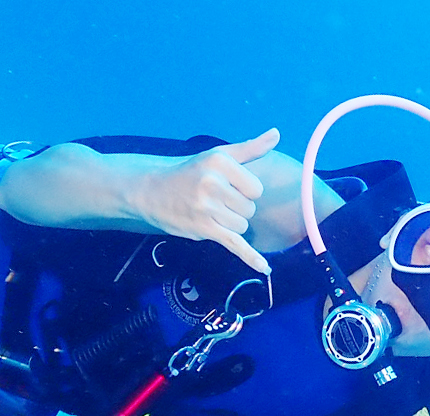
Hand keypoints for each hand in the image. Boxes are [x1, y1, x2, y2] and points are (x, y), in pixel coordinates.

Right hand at [128, 129, 280, 272]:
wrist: (152, 191)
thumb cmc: (191, 172)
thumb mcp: (219, 155)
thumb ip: (251, 148)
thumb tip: (277, 134)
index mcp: (220, 161)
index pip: (256, 188)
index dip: (246, 191)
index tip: (226, 187)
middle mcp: (213, 182)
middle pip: (250, 208)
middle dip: (237, 208)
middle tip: (214, 200)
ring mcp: (207, 207)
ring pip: (242, 225)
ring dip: (230, 223)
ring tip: (209, 212)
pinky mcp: (203, 228)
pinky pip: (234, 244)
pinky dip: (250, 257)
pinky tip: (264, 268)